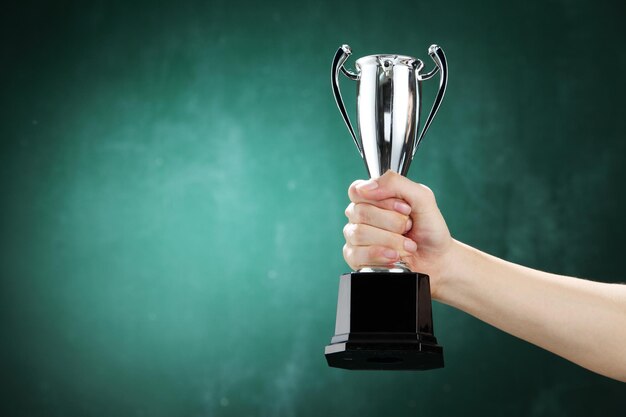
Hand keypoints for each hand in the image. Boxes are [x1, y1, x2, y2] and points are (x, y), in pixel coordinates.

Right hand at [342, 171, 453, 296]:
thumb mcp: (422, 197)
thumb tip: (366, 187)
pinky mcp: (356, 258)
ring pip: (359, 234)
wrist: (436, 258)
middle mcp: (360, 216)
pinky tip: (394, 256)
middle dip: (393, 222)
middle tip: (409, 227)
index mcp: (372, 197)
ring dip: (391, 241)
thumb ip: (395, 183)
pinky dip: (380, 256)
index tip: (404, 208)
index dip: (382, 200)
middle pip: (360, 213)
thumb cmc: (429, 228)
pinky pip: (356, 255)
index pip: (357, 190)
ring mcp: (355, 237)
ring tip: (407, 245)